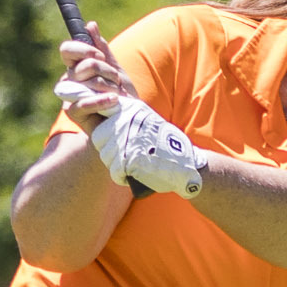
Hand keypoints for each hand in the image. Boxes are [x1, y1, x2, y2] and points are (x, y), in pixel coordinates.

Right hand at [53, 34, 134, 128]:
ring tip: (117, 95)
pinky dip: (101, 100)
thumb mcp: (115, 70)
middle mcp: (69, 80)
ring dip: (108, 86)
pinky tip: (114, 101)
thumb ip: (102, 50)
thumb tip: (90, 25)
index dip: (82, 49)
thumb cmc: (121, 97)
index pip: (67, 50)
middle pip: (83, 64)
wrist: (126, 123)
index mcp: (76, 68)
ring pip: (86, 81)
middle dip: (106, 70)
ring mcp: (69, 97)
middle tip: (116, 80)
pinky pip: (83, 102)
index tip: (99, 55)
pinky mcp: (73, 113)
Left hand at [89, 94, 212, 195]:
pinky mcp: (129, 159)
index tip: (112, 138)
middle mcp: (127, 121)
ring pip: (105, 156)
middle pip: (98, 138)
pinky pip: (114, 172)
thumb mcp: (146, 118)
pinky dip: (122, 177)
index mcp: (131, 108)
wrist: (188, 163)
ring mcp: (127, 139)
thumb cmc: (165, 144)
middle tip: (126, 155)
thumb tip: (99, 114)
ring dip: (116, 164)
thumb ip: (126, 116)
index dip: (103, 131)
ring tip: (134, 164)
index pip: (100, 113)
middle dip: (108, 149)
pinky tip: (134, 174)